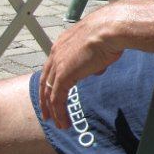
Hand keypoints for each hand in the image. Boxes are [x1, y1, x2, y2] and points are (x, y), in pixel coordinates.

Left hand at [38, 5, 125, 128]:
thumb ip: (94, 60)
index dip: (51, 82)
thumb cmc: (109, 33)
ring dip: (53, 111)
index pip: (51, 67)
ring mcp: (58, 65)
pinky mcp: (64, 76)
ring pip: (49, 93)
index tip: (53, 94)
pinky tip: (65, 123)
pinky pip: (57, 99)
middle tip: (47, 114)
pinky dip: (60, 113)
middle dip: (45, 100)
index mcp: (62, 44)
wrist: (109, 29)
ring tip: (59, 124)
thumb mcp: (99, 46)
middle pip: (44, 81)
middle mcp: (55, 53)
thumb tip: (95, 70)